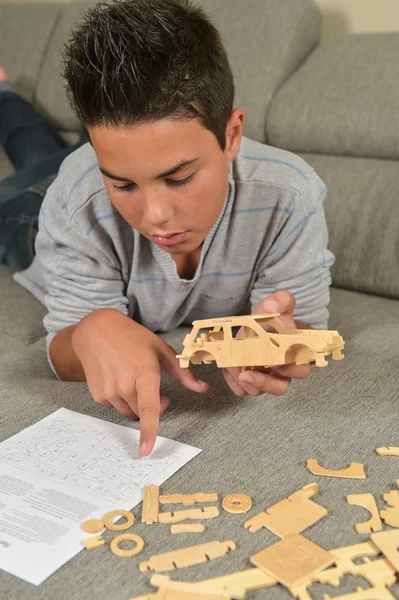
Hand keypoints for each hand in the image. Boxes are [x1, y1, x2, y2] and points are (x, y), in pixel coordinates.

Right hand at [72, 309, 207, 455]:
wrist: (96, 331)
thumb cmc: (132, 338)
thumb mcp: (160, 349)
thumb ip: (183, 372)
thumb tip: (202, 388)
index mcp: (143, 373)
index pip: (148, 408)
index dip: (149, 431)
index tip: (146, 450)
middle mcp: (124, 385)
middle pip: (142, 413)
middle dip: (152, 406)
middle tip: (153, 388)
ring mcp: (109, 391)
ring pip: (129, 412)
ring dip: (136, 403)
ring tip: (133, 379)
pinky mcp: (98, 395)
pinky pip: (115, 407)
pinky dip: (121, 398)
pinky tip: (118, 378)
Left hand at [222, 291, 310, 396]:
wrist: (255, 325)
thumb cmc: (272, 319)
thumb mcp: (277, 305)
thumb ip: (281, 301)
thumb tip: (272, 306)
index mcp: (295, 356)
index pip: (300, 370)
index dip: (289, 369)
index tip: (275, 361)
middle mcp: (283, 373)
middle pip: (280, 388)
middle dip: (263, 382)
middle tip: (247, 372)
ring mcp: (266, 379)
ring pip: (258, 391)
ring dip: (242, 380)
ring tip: (231, 364)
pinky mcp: (250, 383)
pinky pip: (242, 390)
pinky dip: (232, 381)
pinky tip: (228, 366)